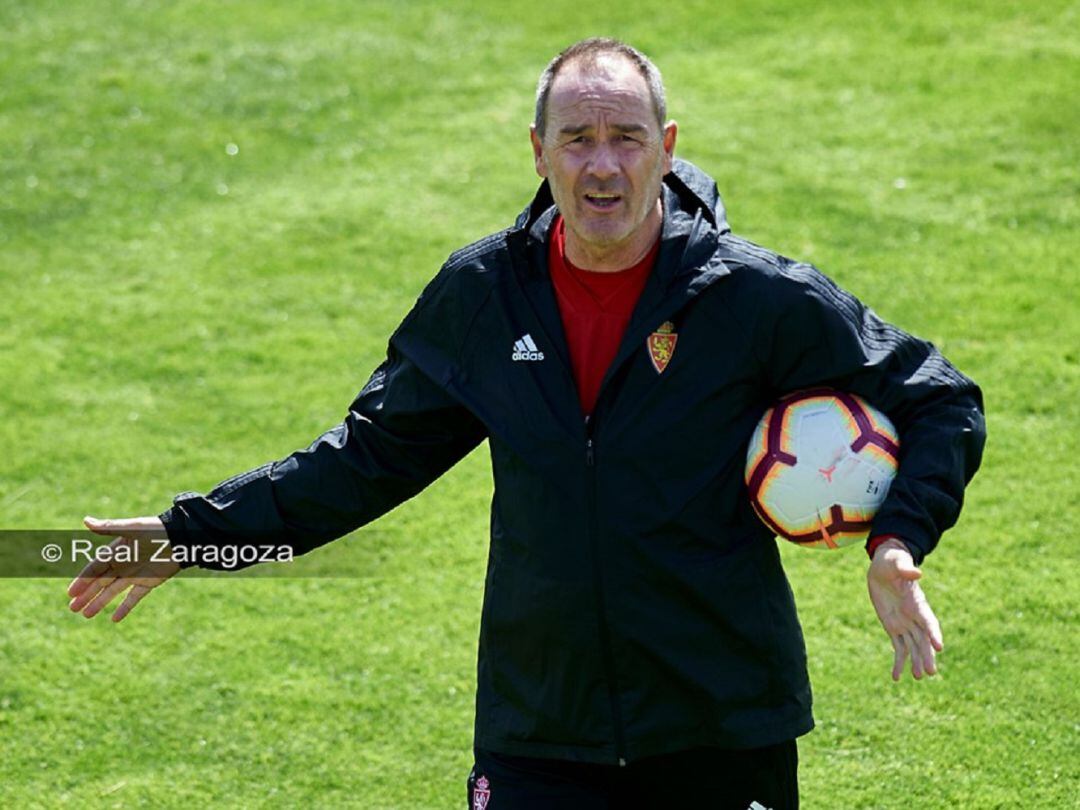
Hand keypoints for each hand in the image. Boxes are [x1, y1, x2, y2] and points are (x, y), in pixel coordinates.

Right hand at [67, 516, 179, 621]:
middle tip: (72, 609)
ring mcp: (135, 574)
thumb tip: (85, 521)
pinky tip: (114, 619)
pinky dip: (125, 608)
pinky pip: (134, 598)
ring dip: (100, 603)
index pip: (94, 568)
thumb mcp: (132, 528)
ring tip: (86, 615)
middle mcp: (123, 564)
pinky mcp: (149, 582)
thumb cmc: (156, 530)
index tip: (70, 593)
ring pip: (113, 592)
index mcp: (116, 552)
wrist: (183, 538)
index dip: (82, 580)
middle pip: (100, 582)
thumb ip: (109, 528)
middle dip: (86, 595)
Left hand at [867, 538, 942, 680]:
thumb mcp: (897, 563)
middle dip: (927, 655)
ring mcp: (904, 624)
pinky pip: (898, 647)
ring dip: (916, 662)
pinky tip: (897, 677)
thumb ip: (906, 569)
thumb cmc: (893, 562)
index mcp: (917, 603)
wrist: (883, 567)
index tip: (939, 646)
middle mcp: (914, 617)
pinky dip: (899, 662)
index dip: (933, 633)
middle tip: (931, 672)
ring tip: (919, 677)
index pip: (928, 621)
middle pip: (923, 640)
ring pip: (913, 647)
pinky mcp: (893, 627)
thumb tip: (918, 572)